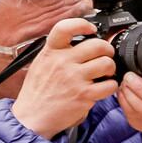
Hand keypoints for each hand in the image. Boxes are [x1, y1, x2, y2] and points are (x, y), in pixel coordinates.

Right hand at [9, 18, 116, 135]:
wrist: (30, 118)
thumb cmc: (37, 92)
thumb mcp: (41, 64)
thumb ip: (58, 51)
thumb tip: (81, 40)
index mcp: (51, 52)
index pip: (65, 27)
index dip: (82, 24)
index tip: (91, 29)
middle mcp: (63, 62)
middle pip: (98, 45)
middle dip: (106, 50)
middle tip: (104, 56)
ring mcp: (74, 78)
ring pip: (107, 63)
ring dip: (110, 68)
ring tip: (104, 74)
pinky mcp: (84, 94)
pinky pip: (110, 84)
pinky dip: (111, 86)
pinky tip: (102, 88)